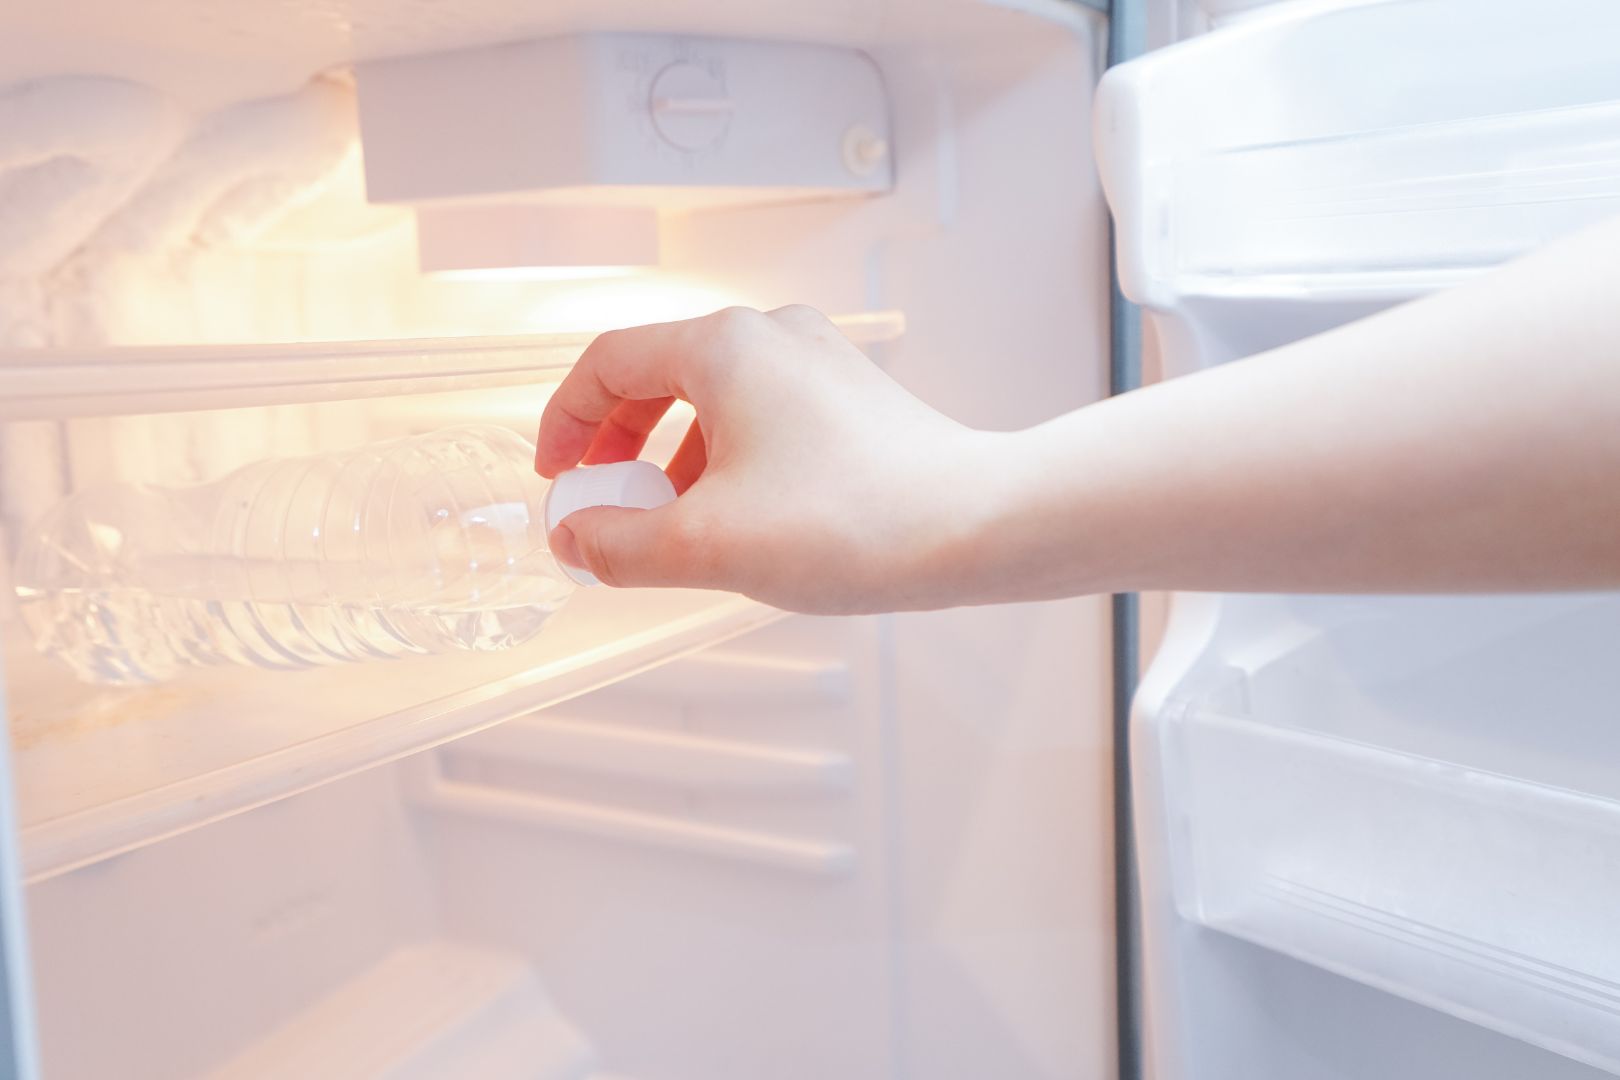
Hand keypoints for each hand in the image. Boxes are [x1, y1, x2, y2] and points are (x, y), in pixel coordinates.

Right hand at [535, 305, 982, 613]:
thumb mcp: (706, 545)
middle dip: (620, 445)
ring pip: (713, 401)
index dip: (567, 422)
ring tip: (668, 526)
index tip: (559, 477)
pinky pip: (762, 418)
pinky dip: (727, 461)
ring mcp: (818, 364)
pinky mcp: (851, 400)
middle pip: (660, 376)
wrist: (976, 526)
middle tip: (604, 503)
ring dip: (674, 460)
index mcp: (723, 347)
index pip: (608, 363)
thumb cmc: (856, 520)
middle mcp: (772, 337)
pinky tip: (736, 520)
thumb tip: (577, 541)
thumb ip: (619, 545)